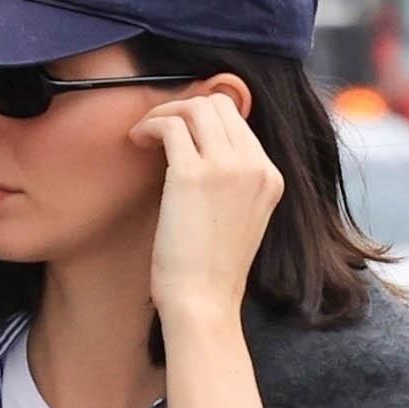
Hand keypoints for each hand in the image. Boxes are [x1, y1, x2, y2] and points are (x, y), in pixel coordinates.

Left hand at [132, 91, 282, 333]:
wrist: (203, 303)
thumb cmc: (211, 271)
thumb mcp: (241, 218)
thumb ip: (234, 181)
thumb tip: (202, 147)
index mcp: (270, 176)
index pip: (238, 119)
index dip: (203, 117)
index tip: (180, 132)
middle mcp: (254, 165)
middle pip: (218, 104)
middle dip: (183, 108)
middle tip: (158, 128)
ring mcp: (226, 167)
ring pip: (195, 108)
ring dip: (164, 113)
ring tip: (145, 134)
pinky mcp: (192, 174)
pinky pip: (170, 125)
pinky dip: (150, 125)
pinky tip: (138, 141)